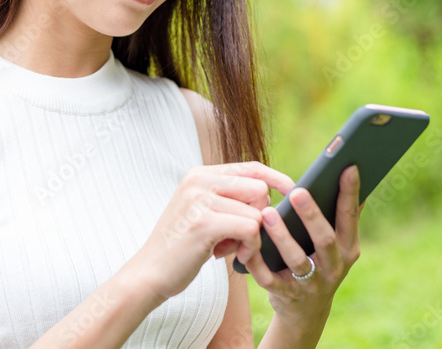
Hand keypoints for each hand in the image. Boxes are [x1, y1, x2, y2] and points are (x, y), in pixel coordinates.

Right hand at [132, 161, 295, 301]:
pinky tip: (235, 257)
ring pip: (256, 212)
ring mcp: (200, 200)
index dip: (275, 177)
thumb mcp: (203, 213)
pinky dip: (250, 246)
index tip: (293, 190)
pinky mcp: (204, 223)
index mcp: (199, 174)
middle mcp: (198, 181)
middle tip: (242, 237)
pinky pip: (251, 228)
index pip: (250, 167)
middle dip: (260, 216)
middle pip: (258, 188)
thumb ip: (229, 199)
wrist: (149, 273)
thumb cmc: (183, 247)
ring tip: (234, 250)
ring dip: (254, 237)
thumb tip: (270, 192)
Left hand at [240, 165, 362, 330]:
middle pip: (325, 240)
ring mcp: (310, 283)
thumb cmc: (319, 261)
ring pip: (296, 259)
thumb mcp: (338, 243)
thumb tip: (352, 172)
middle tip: (298, 192)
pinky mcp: (284, 294)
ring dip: (282, 236)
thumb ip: (341, 214)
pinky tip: (247, 242)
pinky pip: (268, 277)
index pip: (350, 217)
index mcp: (347, 247)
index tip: (348, 166)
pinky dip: (256, 260)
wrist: (305, 311)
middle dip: (312, 216)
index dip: (350, 193)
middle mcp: (333, 266)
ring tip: (267, 213)